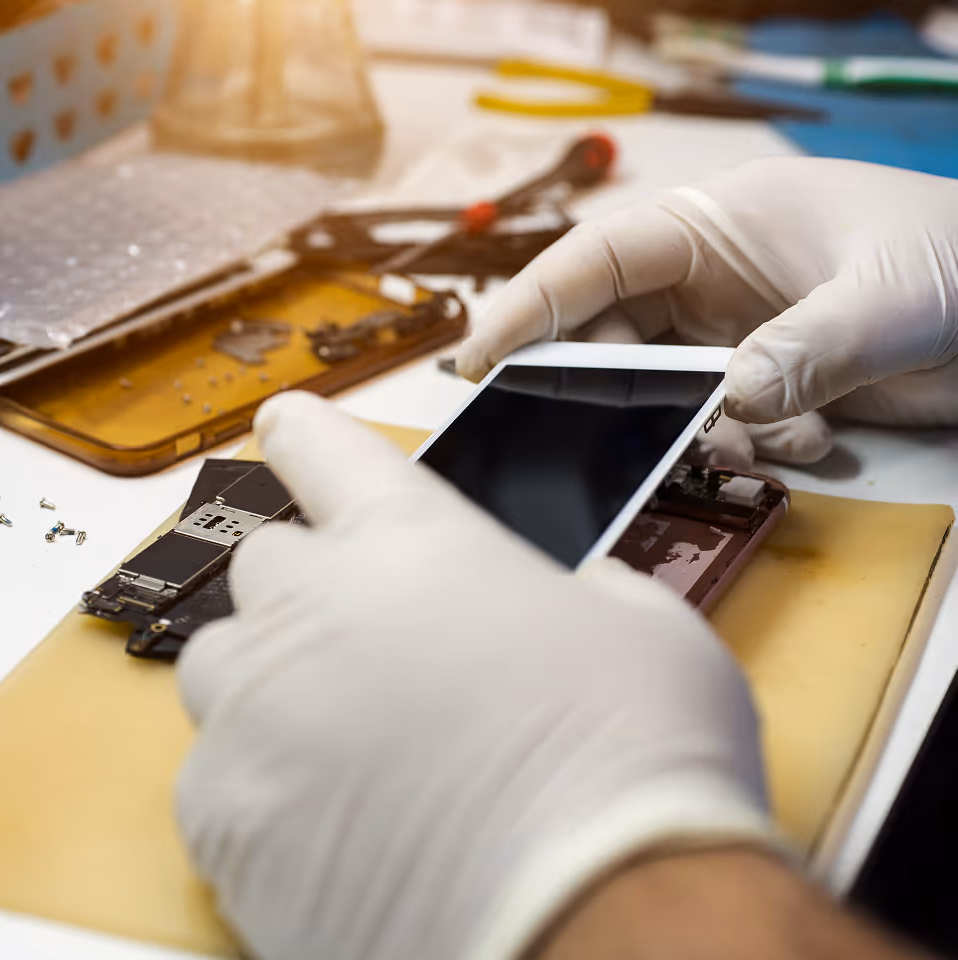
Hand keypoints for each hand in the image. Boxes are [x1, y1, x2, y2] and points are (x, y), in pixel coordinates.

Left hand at [176, 392, 771, 959]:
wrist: (603, 918)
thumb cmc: (636, 756)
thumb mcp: (642, 627)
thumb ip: (579, 588)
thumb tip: (568, 601)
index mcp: (413, 542)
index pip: (328, 451)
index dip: (306, 433)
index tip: (283, 424)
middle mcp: (316, 610)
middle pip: (267, 564)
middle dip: (312, 589)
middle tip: (372, 642)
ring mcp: (259, 714)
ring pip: (224, 666)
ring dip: (273, 681)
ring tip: (345, 734)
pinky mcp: (229, 823)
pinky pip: (216, 775)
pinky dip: (261, 782)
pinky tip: (330, 818)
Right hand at [457, 157, 957, 464]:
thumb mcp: (888, 296)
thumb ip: (807, 346)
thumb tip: (732, 401)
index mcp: (714, 225)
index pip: (595, 260)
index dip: (529, 307)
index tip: (480, 360)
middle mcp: (706, 279)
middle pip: (609, 336)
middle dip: (607, 391)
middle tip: (599, 442)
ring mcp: (730, 333)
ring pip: (660, 394)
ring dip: (696, 433)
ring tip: (761, 447)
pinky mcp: (759, 383)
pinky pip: (714, 425)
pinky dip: (747, 449)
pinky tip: (809, 445)